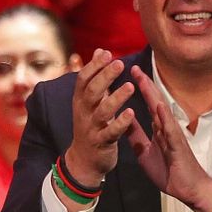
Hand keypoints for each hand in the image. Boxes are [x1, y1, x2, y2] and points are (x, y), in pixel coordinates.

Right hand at [64, 49, 136, 182]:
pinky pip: (111, 132)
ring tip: (130, 86)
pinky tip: (131, 113)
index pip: (83, 79)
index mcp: (80, 100)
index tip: (107, 53)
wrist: (83, 161)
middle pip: (92, 91)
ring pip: (102, 111)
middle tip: (119, 64)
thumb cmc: (90, 125)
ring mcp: (92, 128)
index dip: (94, 66)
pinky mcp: (101, 143)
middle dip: (105, 77)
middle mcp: (84, 112)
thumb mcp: (88, 101)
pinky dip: (121, 123)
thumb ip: (95, 77)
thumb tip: (100, 51)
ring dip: (116, 98)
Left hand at [127, 64, 211, 211]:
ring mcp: (173, 135)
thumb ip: (136, 136)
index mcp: (159, 128)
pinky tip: (160, 107)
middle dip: (144, 84)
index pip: (148, 104)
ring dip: (153, 96)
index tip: (130, 71)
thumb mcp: (145, 152)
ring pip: (162, 112)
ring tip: (143, 79)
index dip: (139, 89)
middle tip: (133, 66)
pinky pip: (171, 131)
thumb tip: (123, 120)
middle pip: (155, 102)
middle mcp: (166, 127)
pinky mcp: (178, 147)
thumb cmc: (169, 170)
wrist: (188, 189)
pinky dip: (166, 118)